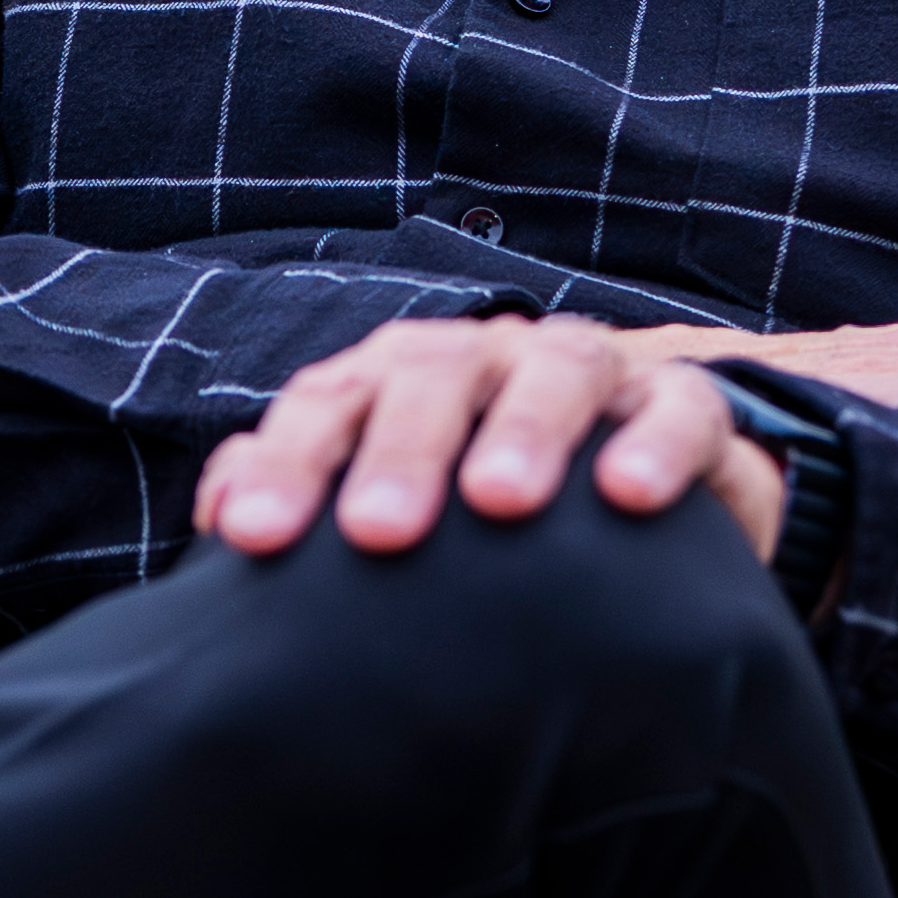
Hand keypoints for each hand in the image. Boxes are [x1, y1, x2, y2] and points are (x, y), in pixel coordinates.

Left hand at [190, 313, 785, 564]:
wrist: (637, 478)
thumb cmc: (480, 493)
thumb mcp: (394, 487)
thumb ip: (305, 485)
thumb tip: (217, 518)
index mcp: (399, 377)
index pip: (330, 403)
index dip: (288, 465)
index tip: (252, 537)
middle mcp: (485, 360)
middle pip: (432, 377)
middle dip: (401, 450)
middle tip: (379, 532)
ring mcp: (586, 372)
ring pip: (554, 372)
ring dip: (524, 429)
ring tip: (500, 500)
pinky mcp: (680, 405)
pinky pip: (677, 408)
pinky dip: (655, 443)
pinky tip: (631, 497)